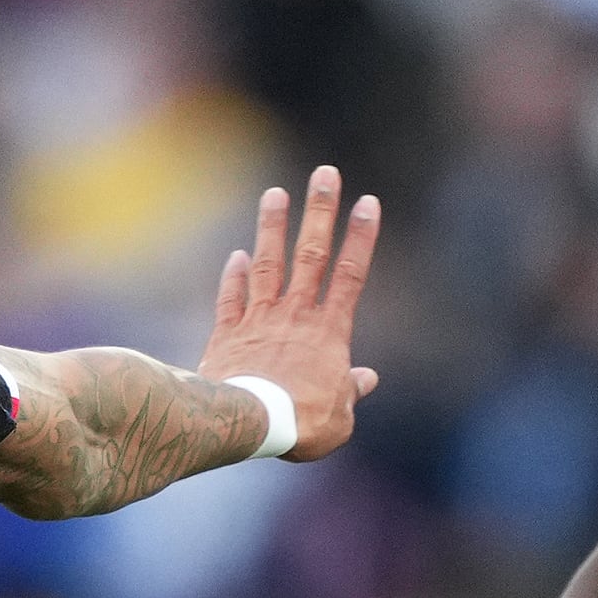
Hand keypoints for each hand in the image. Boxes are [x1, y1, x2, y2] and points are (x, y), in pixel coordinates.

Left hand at [195, 166, 380, 456]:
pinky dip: (233, 277)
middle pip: (311, 254)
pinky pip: (231, 300)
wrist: (250, 424)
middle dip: (320, 211)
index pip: (351, 275)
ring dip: (272, 228)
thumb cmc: (303, 425)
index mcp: (329, 333)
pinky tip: (236, 256)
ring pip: (268, 265)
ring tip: (275, 193)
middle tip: (325, 173)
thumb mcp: (341, 416)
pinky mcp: (228, 335)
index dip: (361, 237)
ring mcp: (259, 321)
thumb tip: (366, 379)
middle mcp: (295, 316)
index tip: (368, 202)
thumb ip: (351, 391)